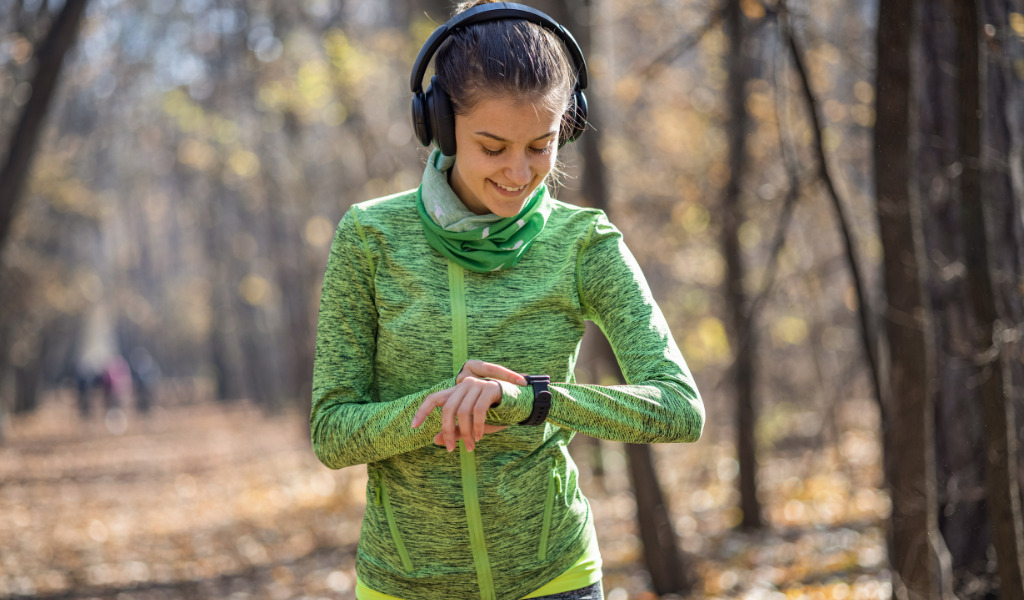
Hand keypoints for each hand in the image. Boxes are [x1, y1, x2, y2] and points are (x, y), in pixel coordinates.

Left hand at [411, 361, 525, 451]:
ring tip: (471, 446)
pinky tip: (480, 437)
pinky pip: (478, 411)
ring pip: (463, 412)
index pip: (433, 399)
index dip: (421, 411)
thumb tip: (434, 440)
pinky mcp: (490, 388)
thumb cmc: (495, 414)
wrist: (521, 403)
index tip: (413, 427)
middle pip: (447, 409)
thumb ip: (454, 430)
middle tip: (451, 449)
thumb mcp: (472, 426)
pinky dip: (478, 426)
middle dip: (448, 431)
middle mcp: (464, 385)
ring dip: (466, 433)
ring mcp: (477, 385)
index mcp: (456, 392)